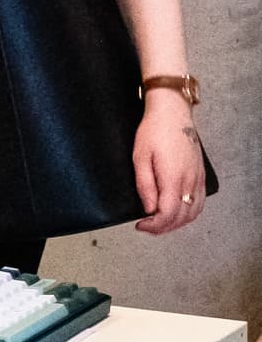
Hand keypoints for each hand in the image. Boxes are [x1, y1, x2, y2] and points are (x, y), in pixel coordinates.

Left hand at [132, 91, 204, 234]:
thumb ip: (145, 185)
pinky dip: (189, 213)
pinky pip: (199, 202)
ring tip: (159, 222)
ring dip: (177, 223)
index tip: (140, 225)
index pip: (167, 214)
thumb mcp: (140, 157)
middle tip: (147, 227)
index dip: (154, 225)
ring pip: (194, 212)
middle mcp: (189, 181)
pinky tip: (177, 212)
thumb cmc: (153, 132)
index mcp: (173, 178)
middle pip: (182, 217)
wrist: (173, 114)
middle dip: (163, 227)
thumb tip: (148, 209)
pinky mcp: (201, 175)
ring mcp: (198, 179)